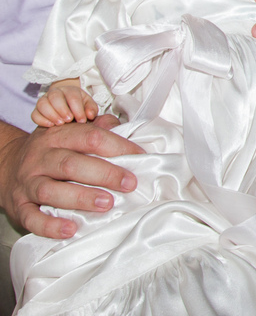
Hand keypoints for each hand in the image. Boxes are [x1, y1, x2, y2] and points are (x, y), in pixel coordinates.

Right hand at [0, 118, 140, 238]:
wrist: (5, 164)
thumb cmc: (49, 151)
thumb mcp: (68, 132)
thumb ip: (96, 128)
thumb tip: (123, 127)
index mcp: (57, 136)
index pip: (90, 136)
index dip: (117, 146)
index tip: (140, 157)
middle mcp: (41, 158)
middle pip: (71, 163)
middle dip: (104, 174)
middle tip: (129, 183)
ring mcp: (28, 182)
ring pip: (52, 190)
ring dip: (81, 198)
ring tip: (106, 204)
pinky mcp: (19, 206)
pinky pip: (32, 217)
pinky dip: (50, 225)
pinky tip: (71, 229)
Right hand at [32, 86, 97, 127]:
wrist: (66, 108)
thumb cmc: (79, 107)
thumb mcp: (88, 106)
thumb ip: (91, 109)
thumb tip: (90, 115)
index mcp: (70, 90)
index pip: (72, 96)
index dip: (77, 108)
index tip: (82, 120)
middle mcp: (55, 93)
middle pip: (55, 97)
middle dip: (62, 109)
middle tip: (69, 120)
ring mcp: (44, 100)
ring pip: (42, 104)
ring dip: (51, 114)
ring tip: (60, 123)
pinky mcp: (36, 110)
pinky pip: (34, 114)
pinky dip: (41, 120)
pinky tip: (50, 125)